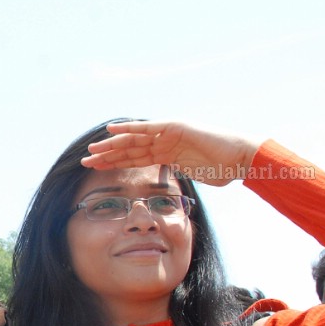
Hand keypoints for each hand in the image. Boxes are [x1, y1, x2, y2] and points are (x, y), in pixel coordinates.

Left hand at [83, 121, 259, 186]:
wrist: (240, 158)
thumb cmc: (222, 170)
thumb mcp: (192, 178)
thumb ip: (178, 180)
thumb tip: (169, 198)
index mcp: (167, 154)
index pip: (135, 159)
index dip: (115, 163)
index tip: (95, 169)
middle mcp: (164, 142)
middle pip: (129, 149)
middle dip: (107, 155)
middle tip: (84, 161)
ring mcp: (168, 134)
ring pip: (133, 140)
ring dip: (111, 145)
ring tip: (92, 149)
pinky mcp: (174, 127)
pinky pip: (147, 128)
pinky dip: (128, 129)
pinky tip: (110, 130)